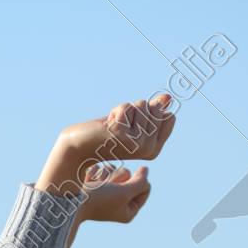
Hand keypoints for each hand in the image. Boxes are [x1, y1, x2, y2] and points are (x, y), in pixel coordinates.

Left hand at [39, 93, 176, 195]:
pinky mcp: (122, 135)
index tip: (133, 126)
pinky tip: (107, 126)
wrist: (79, 146)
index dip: (149, 114)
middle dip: (136, 111)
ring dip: (124, 111)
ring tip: (113, 126)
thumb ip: (152, 112)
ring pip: (141, 105)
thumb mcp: (133, 122)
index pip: (168, 117)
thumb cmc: (105, 135)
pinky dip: (116, 111)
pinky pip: (126, 108)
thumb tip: (168, 97)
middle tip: (120, 126)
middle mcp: (148, 149)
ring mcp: (136, 143)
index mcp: (154, 149)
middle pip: (156, 109)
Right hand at [77, 162, 151, 223]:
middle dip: (118, 178)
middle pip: (130, 177)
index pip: (145, 188)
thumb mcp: (124, 192)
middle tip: (106, 187)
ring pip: (116, 170)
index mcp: (128, 212)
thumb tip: (145, 170)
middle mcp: (117, 203)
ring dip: (106, 174)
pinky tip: (87, 180)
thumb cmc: (98, 200)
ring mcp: (104, 193)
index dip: (138, 181)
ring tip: (95, 183)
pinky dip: (95, 173)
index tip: (122, 185)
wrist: (68, 202)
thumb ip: (141, 182)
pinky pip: (102, 169)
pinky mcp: (93, 185)